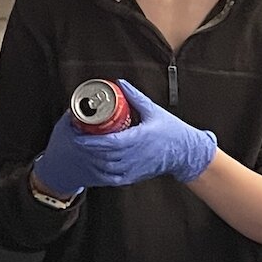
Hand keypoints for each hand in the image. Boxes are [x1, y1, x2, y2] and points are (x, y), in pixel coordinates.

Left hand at [32, 80, 217, 195]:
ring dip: (93, 161)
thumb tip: (120, 84)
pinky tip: (97, 164)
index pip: (109, 142)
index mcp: (138, 138)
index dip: (92, 140)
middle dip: (88, 149)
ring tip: (84, 151)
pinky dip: (103, 172)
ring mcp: (134, 168)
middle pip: (104, 156)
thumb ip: (135, 97)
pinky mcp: (135, 176)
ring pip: (107, 168)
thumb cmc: (171, 131)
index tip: (79, 134)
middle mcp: (135, 155)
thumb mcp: (153, 111)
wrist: (185, 152)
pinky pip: (114, 178)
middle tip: (76, 140)